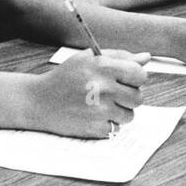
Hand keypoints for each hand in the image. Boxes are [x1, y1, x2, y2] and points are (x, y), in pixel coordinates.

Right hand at [32, 48, 148, 137]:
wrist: (39, 101)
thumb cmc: (65, 77)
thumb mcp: (88, 59)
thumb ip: (118, 57)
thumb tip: (146, 58)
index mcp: (102, 67)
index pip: (140, 75)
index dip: (136, 77)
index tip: (127, 79)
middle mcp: (103, 88)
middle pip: (138, 97)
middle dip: (127, 96)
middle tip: (111, 93)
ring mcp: (100, 110)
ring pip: (129, 115)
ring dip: (119, 111)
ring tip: (101, 105)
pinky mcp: (95, 128)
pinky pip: (116, 128)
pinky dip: (108, 123)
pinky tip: (93, 115)